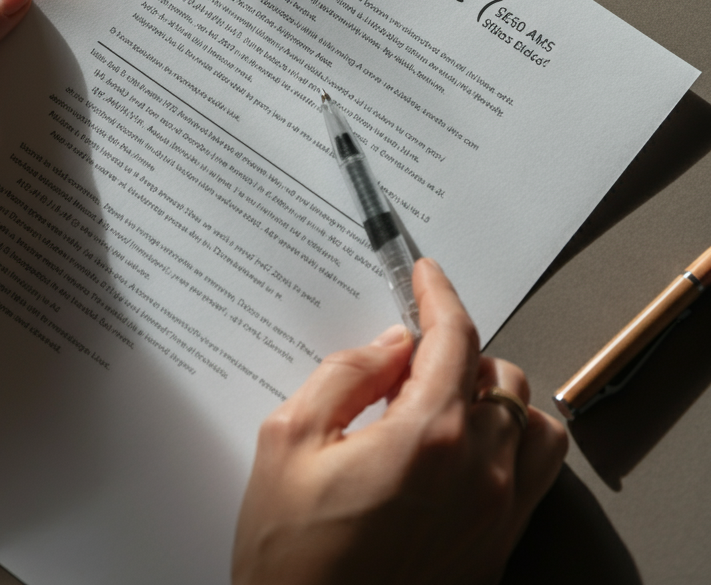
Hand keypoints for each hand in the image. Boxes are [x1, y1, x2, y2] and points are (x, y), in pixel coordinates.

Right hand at [232, 259, 567, 584]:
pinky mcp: (501, 546)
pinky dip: (517, 435)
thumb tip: (392, 344)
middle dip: (455, 347)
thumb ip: (345, 375)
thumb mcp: (288, 440)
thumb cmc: (289, 552)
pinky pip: (539, 469)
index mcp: (426, 437)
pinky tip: (472, 442)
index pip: (453, 338)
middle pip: (496, 371)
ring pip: (529, 416)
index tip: (426, 274)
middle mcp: (478, 471)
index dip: (439, 294)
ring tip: (441, 397)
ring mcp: (498, 513)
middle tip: (406, 355)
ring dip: (492, 390)